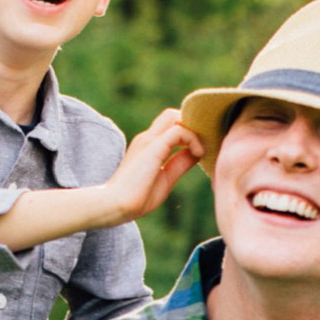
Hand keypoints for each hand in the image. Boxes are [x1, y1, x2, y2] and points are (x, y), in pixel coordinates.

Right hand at [101, 109, 202, 224]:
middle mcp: (147, 138)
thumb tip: (197, 152)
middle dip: (192, 125)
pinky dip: (193, 139)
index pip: (171, 125)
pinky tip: (198, 153)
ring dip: (194, 129)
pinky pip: (179, 130)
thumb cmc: (137, 198)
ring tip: (201, 150)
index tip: (201, 148)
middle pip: (172, 115)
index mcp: (148, 146)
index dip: (189, 132)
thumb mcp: (166, 178)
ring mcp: (148, 140)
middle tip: (203, 144)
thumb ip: (180, 164)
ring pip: (175, 116)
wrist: (115, 205)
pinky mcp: (153, 146)